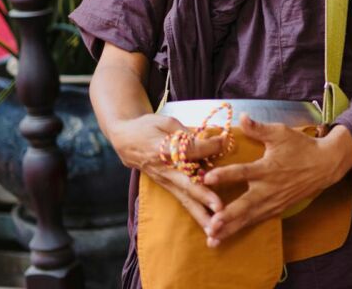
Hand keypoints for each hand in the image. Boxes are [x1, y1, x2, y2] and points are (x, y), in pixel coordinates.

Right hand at [108, 113, 224, 230]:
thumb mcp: (166, 122)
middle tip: (219, 207)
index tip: (225, 141)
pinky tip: (209, 228)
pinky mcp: (168, 188)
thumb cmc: (148, 127)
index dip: (209, 145)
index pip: (190, 150)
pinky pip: (183, 202)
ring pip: (185, 199)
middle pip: (186, 183)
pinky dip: (196, 215)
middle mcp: (165, 169)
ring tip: (216, 229)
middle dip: (203, 195)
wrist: (125, 140)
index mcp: (162, 149)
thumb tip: (212, 139)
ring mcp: (166, 181)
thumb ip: (186, 132)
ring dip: (201, 215)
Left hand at [201, 116, 351, 246]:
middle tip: (211, 226)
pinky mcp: (277, 209)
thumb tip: (241, 117)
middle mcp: (269, 188)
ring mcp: (274, 201)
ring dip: (231, 229)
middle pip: (246, 205)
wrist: (324, 165)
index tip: (207, 178)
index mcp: (268, 168)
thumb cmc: (301, 147)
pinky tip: (227, 237)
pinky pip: (257, 221)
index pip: (243, 172)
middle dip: (228, 217)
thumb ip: (259, 128)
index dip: (225, 175)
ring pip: (249, 218)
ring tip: (213, 240)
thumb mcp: (281, 133)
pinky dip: (242, 229)